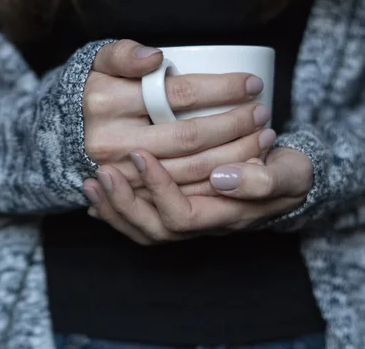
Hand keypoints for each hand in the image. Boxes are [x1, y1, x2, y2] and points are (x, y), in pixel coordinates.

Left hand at [83, 148, 312, 244]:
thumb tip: (222, 178)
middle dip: (124, 202)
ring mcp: (185, 221)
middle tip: (102, 172)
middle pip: (153, 230)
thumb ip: (263, 180)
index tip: (141, 153)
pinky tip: (95, 195)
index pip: (182, 215)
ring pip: (141, 229)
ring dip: (113, 206)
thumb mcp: (290, 174)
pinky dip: (114, 210)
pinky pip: (138, 222)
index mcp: (224, 217)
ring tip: (92, 181)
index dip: (158, 188)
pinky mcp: (174, 211)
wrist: (285, 179)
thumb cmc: (287, 174)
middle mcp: (200, 225)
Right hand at [84, 39, 273, 187]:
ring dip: (235, 155)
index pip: (176, 94)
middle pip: (189, 136)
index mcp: (105, 102)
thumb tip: (156, 58)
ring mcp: (122, 173)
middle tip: (263, 113)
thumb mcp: (101, 62)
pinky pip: (184, 193)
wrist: (73, 133)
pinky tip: (243, 166)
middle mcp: (110, 142)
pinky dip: (218, 181)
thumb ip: (123, 53)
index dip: (222, 89)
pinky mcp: (133, 195)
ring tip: (262, 137)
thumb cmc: (100, 90)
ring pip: (191, 169)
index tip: (252, 83)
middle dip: (235, 125)